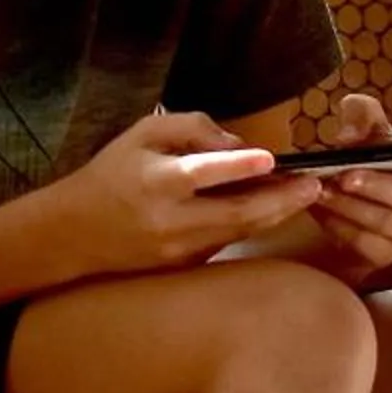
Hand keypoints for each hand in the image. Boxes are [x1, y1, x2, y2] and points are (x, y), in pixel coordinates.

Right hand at [52, 111, 329, 277]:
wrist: (76, 232)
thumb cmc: (112, 173)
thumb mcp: (141, 134)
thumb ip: (190, 128)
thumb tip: (237, 143)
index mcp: (157, 181)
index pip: (203, 173)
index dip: (239, 165)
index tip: (272, 158)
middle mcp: (171, 220)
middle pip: (238, 213)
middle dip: (282, 199)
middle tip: (315, 185)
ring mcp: (180, 249)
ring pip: (240, 231)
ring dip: (276, 214)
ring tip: (306, 195)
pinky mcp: (185, 264)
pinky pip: (228, 241)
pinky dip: (253, 223)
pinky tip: (273, 208)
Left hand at [299, 94, 391, 282]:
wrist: (342, 200)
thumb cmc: (365, 157)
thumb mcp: (362, 129)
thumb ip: (360, 115)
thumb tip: (350, 134)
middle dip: (378, 186)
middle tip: (344, 176)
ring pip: (386, 222)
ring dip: (351, 206)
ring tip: (322, 191)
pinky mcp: (387, 254)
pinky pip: (365, 243)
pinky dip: (339, 225)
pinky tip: (321, 210)